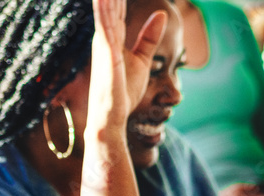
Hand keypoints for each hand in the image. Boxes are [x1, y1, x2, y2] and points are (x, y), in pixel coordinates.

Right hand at [87, 0, 167, 131]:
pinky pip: (106, 25)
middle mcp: (104, 38)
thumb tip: (159, 14)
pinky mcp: (107, 53)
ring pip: (106, 10)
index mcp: (112, 38)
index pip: (117, 7)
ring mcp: (104, 45)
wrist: (111, 117)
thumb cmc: (123, 93)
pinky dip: (105, 9)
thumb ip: (148, 36)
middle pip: (110, 4)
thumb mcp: (143, 59)